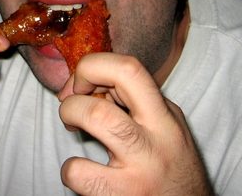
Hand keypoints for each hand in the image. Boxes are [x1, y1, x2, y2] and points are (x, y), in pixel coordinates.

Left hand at [58, 53, 211, 195]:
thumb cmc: (172, 175)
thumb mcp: (166, 132)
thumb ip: (137, 107)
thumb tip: (93, 86)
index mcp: (165, 118)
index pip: (131, 67)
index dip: (96, 65)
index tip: (81, 84)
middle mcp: (159, 135)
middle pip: (120, 75)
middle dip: (83, 75)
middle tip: (71, 99)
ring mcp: (142, 166)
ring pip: (96, 114)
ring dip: (71, 113)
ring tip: (73, 127)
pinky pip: (79, 171)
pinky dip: (70, 169)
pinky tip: (80, 174)